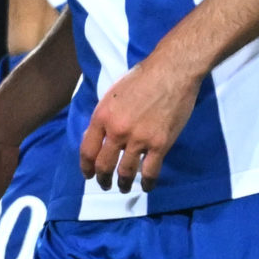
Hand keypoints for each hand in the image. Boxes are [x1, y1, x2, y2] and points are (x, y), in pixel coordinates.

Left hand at [80, 49, 202, 193]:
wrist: (172, 71)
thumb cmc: (143, 77)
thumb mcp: (113, 94)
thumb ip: (104, 116)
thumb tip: (93, 136)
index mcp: (102, 116)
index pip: (87, 150)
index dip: (86, 167)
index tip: (89, 174)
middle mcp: (117, 131)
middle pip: (104, 165)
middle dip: (102, 179)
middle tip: (105, 184)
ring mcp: (138, 139)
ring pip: (125, 172)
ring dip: (122, 183)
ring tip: (123, 187)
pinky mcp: (159, 144)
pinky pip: (150, 171)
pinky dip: (147, 183)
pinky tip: (146, 186)